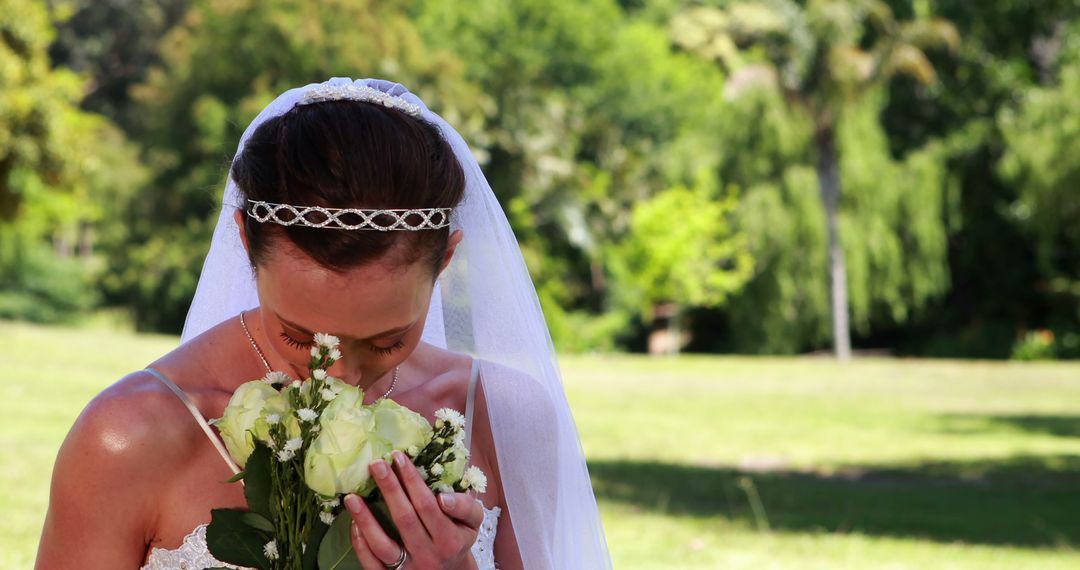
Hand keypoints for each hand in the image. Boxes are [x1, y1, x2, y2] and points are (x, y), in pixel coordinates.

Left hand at [345, 451, 483, 568]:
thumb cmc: (459, 538)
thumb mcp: (473, 522)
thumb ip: (466, 506)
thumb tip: (443, 497)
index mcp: (450, 540)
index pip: (428, 505)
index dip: (412, 481)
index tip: (399, 458)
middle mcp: (429, 556)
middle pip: (405, 519)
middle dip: (390, 488)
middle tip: (376, 464)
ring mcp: (409, 568)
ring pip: (383, 546)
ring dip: (365, 519)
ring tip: (352, 497)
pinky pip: (372, 564)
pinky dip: (361, 544)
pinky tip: (354, 523)